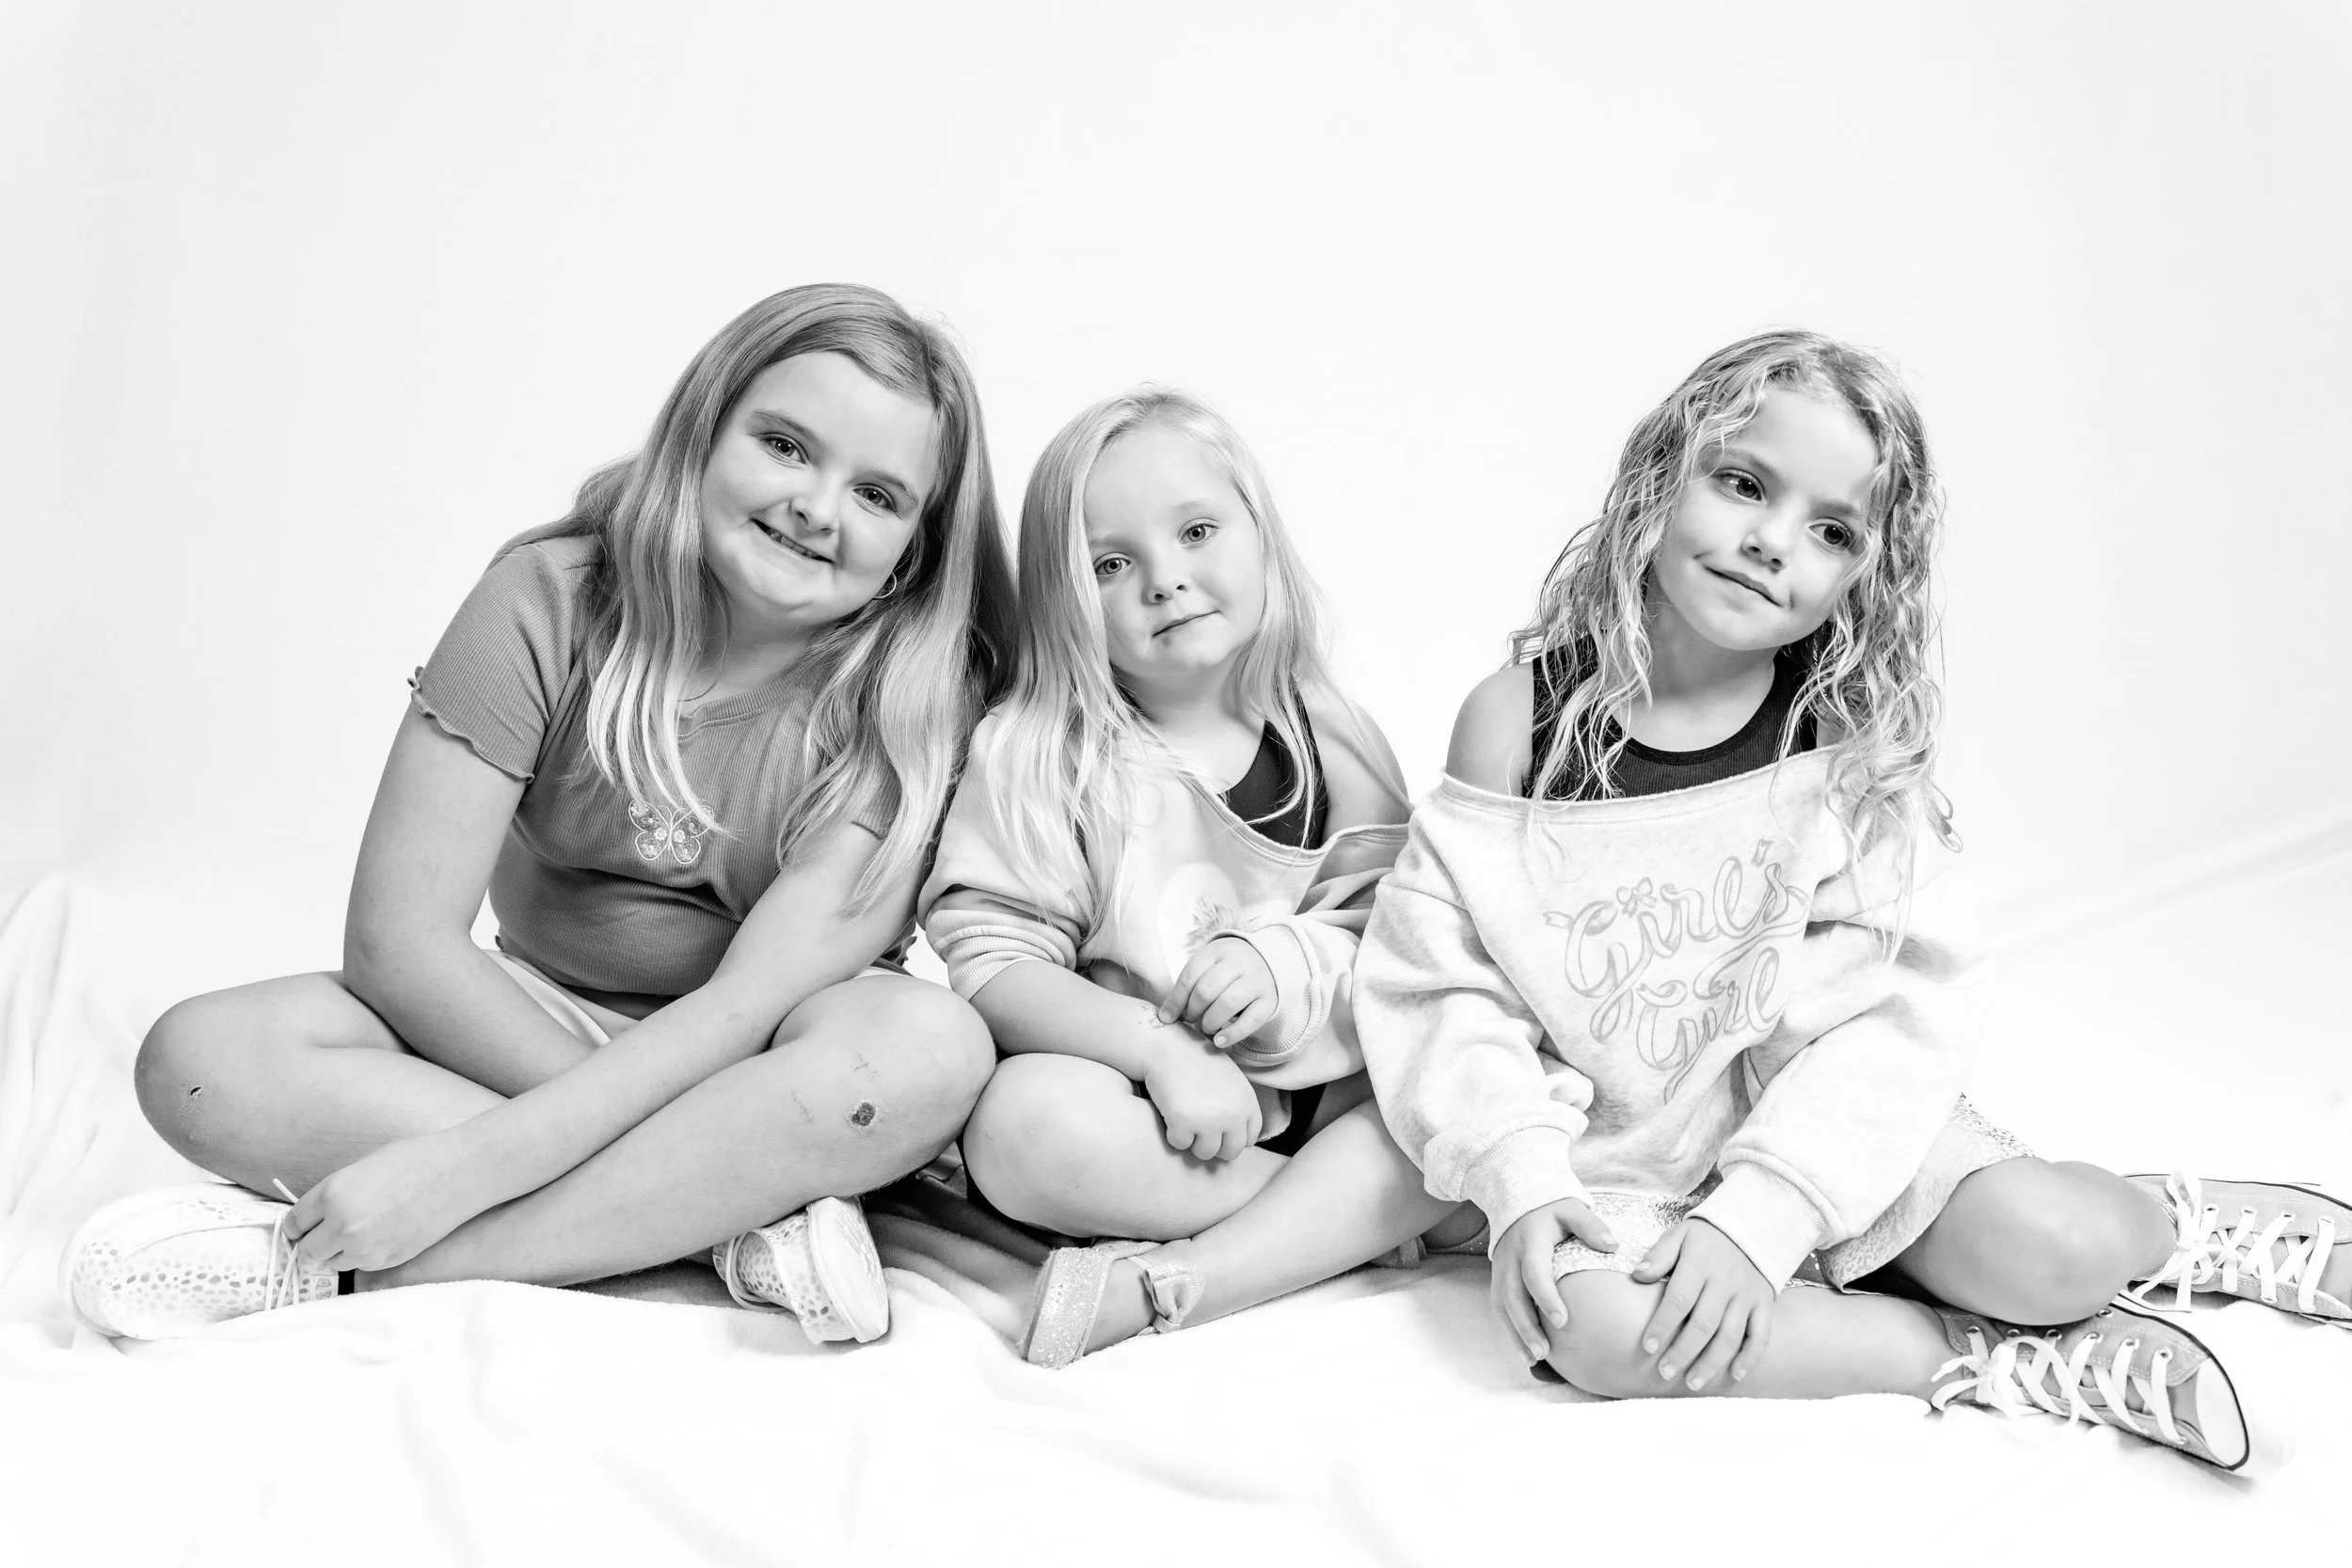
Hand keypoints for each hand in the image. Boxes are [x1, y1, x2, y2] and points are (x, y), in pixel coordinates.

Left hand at [284, 1129, 490, 1273]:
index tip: (304, 1226)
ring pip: (334, 1262)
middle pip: (309, 1250)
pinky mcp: (388, 1261)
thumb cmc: (415, 1159)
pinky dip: (366, 1255)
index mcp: (332, 1194)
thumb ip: (335, 1194)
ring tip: (365, 1230)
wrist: (460, 1172)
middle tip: (333, 1229)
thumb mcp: (362, 1168)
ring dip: (341, 1250)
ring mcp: (365, 1247)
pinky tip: (385, 1234)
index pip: (294, 1223)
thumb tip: (318, 1217)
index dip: (299, 1224)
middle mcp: (342, 1225)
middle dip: (317, 1240)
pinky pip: (362, 1265)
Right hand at [1140, 1024, 1262, 1161]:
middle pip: (1230, 1152)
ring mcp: (1210, 1120)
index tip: (1216, 1128)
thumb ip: (1238, 1108)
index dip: (1229, 1137)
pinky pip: (1180, 1144)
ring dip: (1192, 1139)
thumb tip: (1241, 1142)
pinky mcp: (1184, 1122)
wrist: (1168, 1046)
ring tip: (1185, 1114)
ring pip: (1204, 1153)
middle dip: (1213, 1144)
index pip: (1247, 1139)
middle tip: (1198, 1127)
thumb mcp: (1230, 1081)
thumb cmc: (1197, 1062)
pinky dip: (1172, 1132)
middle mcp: (1234, 1114)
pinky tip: (1171, 1110)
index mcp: (1248, 1103)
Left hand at [1157, 937, 1277, 1049]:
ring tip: (1206, 1027)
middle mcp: (1238, 963)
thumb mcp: (1208, 966)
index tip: (1167, 1018)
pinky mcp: (1269, 1001)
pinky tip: (1219, 1041)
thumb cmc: (1227, 970)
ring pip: (1228, 1003)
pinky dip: (1232, 1034)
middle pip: (1206, 990)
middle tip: (1190, 1019)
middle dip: (1192, 1011)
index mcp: (1217, 951)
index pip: (1190, 976)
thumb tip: (1166, 1016)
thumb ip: (1189, 986)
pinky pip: (1251, 1020)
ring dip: (1210, 1022)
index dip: (1175, 1000)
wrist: (1267, 962)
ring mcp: (1256, 981)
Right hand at [1492, 1198, 1618, 1363]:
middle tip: (1544, 1352)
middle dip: (1526, 1326)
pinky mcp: (1498, 1279)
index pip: (1534, 1272)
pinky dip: (1510, 1332)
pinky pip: (1500, 1308)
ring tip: (1535, 1359)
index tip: (1562, 1321)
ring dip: (1516, 1333)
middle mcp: (1510, 1257)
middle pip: (1512, 1295)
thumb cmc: (1552, 1210)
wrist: (1518, 1202)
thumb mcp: (1572, 1210)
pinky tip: (1526, 1353)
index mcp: (1530, 1241)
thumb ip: (1591, 1226)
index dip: (1545, 1298)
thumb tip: (1613, 1245)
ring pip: (1502, 1305)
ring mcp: (1501, 1269)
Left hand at [1629, 1218, 1774, 1390]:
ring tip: (1693, 1383)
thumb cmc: (1706, 1237)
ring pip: (1730, 1335)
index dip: (1663, 1325)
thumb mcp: (1680, 1235)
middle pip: (1704, 1323)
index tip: (1647, 1347)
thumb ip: (1659, 1255)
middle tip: (1665, 1373)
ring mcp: (1747, 1294)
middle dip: (1683, 1352)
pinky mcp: (1765, 1303)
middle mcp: (1726, 1281)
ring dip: (1711, 1362)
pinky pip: (1761, 1335)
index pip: (1679, 1299)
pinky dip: (1750, 1358)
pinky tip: (1734, 1376)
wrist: (1753, 1225)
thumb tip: (1638, 1275)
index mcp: (1700, 1263)